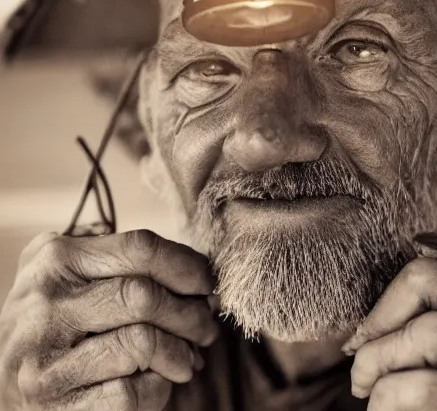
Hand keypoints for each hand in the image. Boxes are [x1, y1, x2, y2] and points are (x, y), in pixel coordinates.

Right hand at [0, 230, 219, 410]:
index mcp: (55, 258)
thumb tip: (205, 283)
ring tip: (187, 359)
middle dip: (191, 314)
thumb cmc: (63, 326)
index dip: (188, 267)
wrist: (6, 387)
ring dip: (180, 354)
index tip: (209, 285)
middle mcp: (42, 301)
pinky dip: (157, 389)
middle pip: (144, 296)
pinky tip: (156, 384)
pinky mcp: (51, 403)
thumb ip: (132, 269)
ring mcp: (41, 354)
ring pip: (141, 342)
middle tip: (207, 329)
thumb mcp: (81, 280)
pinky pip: (129, 391)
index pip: (141, 248)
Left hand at [342, 257, 436, 410]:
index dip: (388, 301)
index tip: (367, 334)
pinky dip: (385, 400)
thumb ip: (400, 327)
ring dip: (380, 365)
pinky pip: (419, 386)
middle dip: (381, 338)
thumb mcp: (408, 357)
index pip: (430, 275)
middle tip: (365, 369)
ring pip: (431, 334)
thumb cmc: (413, 406)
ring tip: (373, 392)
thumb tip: (362, 326)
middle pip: (430, 310)